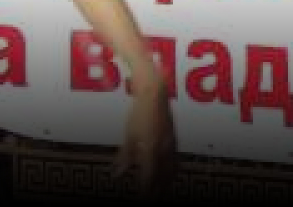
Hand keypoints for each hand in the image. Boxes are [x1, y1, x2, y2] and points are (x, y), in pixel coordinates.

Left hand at [114, 82, 177, 199]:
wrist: (155, 95)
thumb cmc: (139, 113)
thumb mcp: (128, 136)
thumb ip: (124, 157)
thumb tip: (117, 174)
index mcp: (151, 150)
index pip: (149, 177)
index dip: (145, 190)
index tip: (142, 197)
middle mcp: (164, 150)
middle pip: (163, 178)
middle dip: (158, 190)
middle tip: (151, 197)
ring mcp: (171, 146)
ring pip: (172, 171)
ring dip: (166, 183)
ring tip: (161, 191)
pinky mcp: (174, 141)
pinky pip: (175, 162)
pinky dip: (172, 172)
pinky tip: (169, 174)